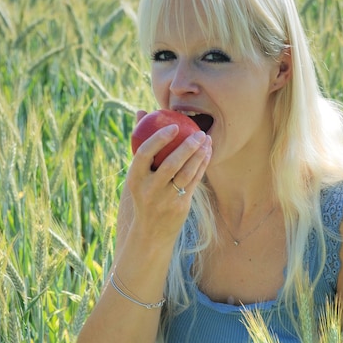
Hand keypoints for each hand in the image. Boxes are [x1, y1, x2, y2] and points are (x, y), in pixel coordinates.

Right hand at [126, 111, 211, 245]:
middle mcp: (149, 189)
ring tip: (207, 140)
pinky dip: (202, 165)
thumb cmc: (144, 192)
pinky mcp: (180, 206)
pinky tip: (207, 153)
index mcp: (135, 178)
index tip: (174, 126)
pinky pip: (194, 181)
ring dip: (199, 155)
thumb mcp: (138, 173)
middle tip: (199, 132)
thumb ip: (140, 142)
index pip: (145, 153)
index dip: (159, 139)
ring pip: (186, 173)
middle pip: (170, 164)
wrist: (151, 231)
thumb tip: (141, 111)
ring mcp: (165, 199)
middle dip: (187, 146)